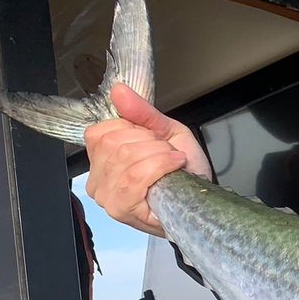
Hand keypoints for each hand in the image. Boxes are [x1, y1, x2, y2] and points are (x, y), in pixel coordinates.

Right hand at [84, 83, 212, 235]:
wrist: (201, 198)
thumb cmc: (182, 171)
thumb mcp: (166, 132)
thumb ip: (142, 112)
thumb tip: (119, 90)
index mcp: (101, 158)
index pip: (100, 132)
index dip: (134, 130)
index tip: (155, 139)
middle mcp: (97, 179)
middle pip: (113, 144)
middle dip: (150, 142)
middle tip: (168, 152)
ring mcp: (107, 196)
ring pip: (125, 158)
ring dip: (158, 154)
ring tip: (173, 161)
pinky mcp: (121, 209)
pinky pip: (133, 177)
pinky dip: (158, 166)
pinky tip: (174, 167)